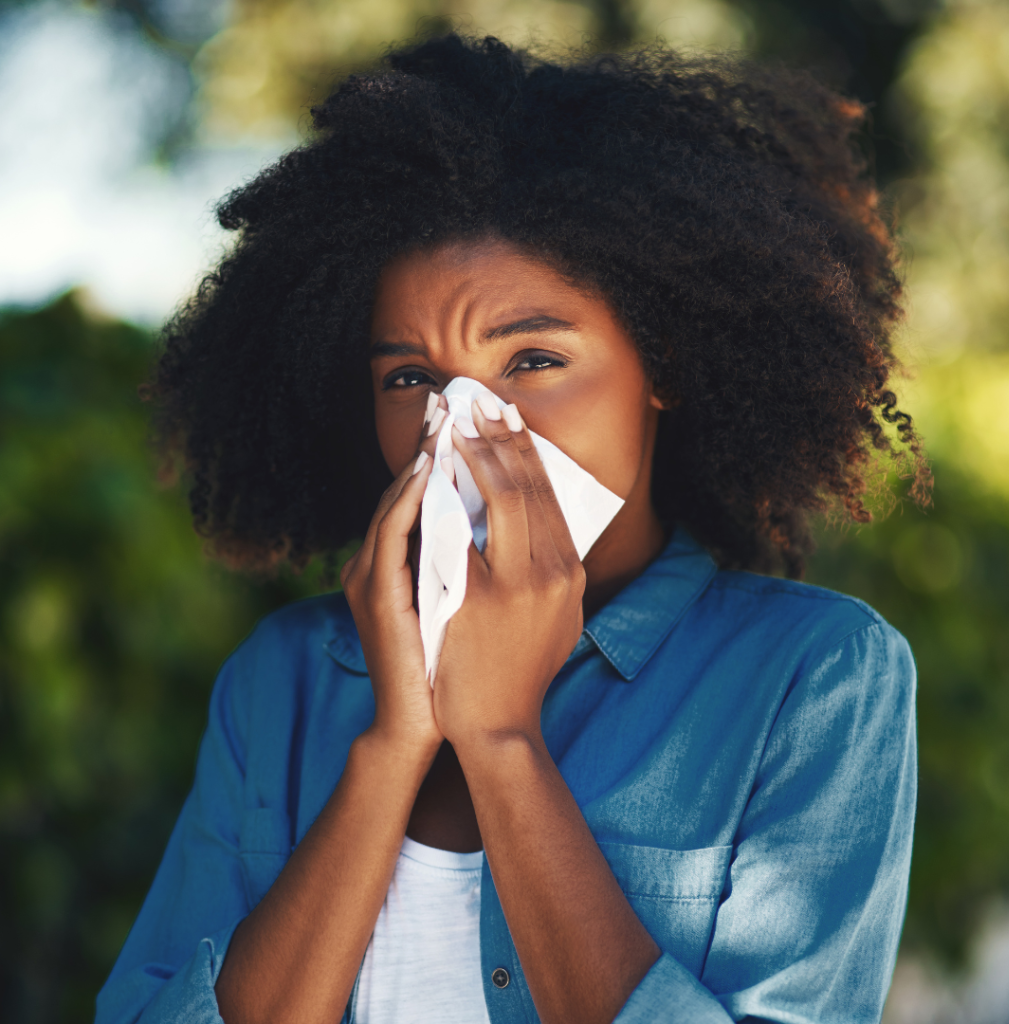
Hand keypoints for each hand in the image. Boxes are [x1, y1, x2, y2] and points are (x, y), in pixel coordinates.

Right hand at [341, 394, 448, 755]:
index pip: (421, 495)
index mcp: (395, 562)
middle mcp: (375, 562)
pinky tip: (428, 471)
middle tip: (450, 399)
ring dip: (420, 457)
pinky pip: (393, 534)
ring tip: (442, 420)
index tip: (465, 417)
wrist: (420, 722)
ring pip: (397, 502)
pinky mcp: (376, 595)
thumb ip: (459, 561)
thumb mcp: (453, 602)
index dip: (441, 454)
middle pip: (406, 488)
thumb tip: (493, 523)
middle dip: (430, 442)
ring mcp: (371, 577)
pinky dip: (409, 498)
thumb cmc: (445, 666)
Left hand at [433, 397, 585, 747]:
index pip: (550, 496)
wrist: (498, 726)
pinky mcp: (479, 599)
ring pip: (505, 498)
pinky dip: (448, 495)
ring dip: (478, 454)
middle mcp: (553, 573)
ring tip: (456, 423)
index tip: (508, 418)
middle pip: (531, 486)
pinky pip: (462, 532)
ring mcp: (518, 585)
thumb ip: (550, 576)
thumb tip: (537, 531)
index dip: (528, 451)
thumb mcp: (554, 619)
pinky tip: (433, 471)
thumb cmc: (521, 672)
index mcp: (569, 574)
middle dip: (503, 438)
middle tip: (481, 402)